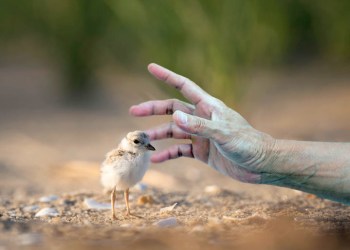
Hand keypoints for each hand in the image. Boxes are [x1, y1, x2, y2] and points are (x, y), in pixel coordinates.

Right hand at [130, 63, 275, 183]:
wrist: (260, 164)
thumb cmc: (247, 144)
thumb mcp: (223, 133)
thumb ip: (199, 126)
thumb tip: (174, 117)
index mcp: (208, 107)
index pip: (184, 86)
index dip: (167, 76)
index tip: (151, 67)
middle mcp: (201, 118)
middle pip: (172, 110)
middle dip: (153, 109)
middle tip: (134, 111)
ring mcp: (200, 135)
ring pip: (173, 132)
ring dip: (158, 135)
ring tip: (141, 141)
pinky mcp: (202, 151)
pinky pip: (180, 151)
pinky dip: (168, 154)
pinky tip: (156, 159)